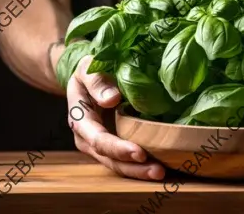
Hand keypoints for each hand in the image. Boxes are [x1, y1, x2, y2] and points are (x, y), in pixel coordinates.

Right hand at [66, 55, 164, 179]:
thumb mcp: (87, 69)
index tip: (139, 153)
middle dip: (134, 168)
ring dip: (140, 172)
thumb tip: (112, 99)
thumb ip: (96, 81)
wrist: (87, 79)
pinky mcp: (115, 145)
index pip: (99, 140)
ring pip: (119, 165)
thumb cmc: (89, 72)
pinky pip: (127, 160)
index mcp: (80, 121)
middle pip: (110, 160)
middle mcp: (88, 139)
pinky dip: (142, 166)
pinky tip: (163, 167)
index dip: (118, 148)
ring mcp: (101, 146)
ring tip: (161, 174)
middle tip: (158, 171)